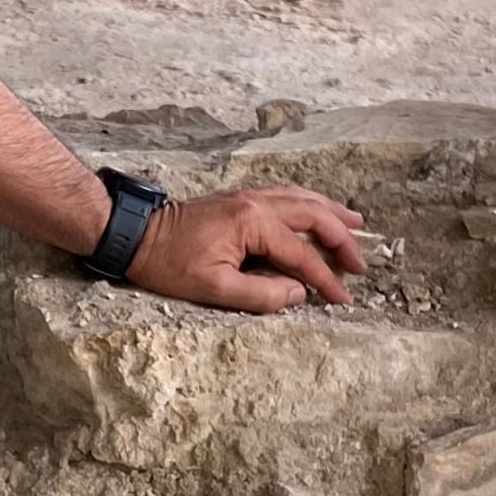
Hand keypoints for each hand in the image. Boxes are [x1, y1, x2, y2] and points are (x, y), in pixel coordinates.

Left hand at [125, 185, 367, 313]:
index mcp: (253, 223)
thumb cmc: (169, 263)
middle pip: (313, 216)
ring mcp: (248, 196)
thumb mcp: (213, 289)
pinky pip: (287, 195)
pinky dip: (310, 203)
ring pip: (303, 198)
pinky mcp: (239, 198)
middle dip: (341, 239)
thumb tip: (299, 293)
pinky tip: (317, 209)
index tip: (344, 300)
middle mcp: (256, 202)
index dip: (326, 279)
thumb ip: (261, 294)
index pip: (301, 254)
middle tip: (360, 264)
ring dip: (331, 212)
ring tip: (356, 223)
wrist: (135, 233)